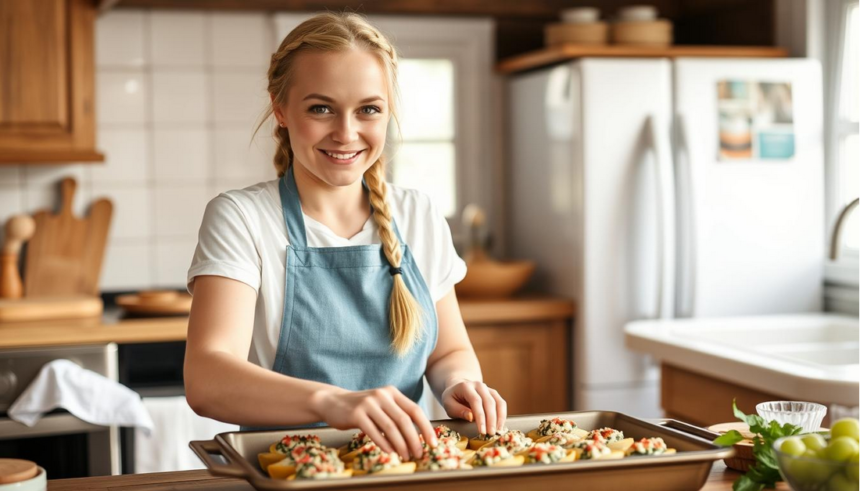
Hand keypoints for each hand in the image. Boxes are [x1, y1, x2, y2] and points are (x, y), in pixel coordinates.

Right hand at [311, 385, 436, 460]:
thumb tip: (417, 437)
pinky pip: (374, 431)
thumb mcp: (381, 405)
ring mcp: (368, 403)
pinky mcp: (356, 414)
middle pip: (404, 420)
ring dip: (400, 444)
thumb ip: (397, 414)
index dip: (426, 427)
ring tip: (405, 456)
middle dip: (414, 439)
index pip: (415, 410)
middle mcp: (382, 395)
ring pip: (390, 427)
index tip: (432, 443)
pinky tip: (390, 452)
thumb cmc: (362, 408)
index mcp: (392, 392)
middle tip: (419, 454)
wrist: (332, 401)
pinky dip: (384, 444)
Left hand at [441, 379, 506, 434]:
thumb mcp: (448, 404)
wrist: (457, 388)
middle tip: (491, 434)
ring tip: (497, 431)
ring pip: (498, 402)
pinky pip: (501, 403)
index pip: (476, 401)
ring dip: (499, 418)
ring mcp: (488, 389)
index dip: (480, 417)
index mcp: (466, 386)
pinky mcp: (494, 394)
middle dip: (491, 420)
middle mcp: (479, 385)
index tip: (482, 431)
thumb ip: (458, 410)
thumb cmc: (452, 398)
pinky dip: (502, 415)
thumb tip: (471, 417)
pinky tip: (500, 425)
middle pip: (489, 402)